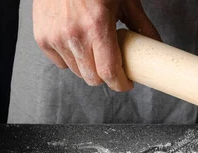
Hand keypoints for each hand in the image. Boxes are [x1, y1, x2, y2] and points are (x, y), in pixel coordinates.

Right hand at [33, 0, 160, 91]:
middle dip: (105, 76)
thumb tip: (155, 44)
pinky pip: (60, 62)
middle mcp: (74, 35)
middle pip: (92, 77)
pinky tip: (77, 45)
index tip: (126, 84)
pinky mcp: (42, 37)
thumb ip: (140, 24)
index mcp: (96, 25)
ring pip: (77, 71)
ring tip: (94, 50)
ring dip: (88, 68)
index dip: (120, 83)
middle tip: (112, 66)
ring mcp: (55, 37)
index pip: (108, 72)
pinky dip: (70, 59)